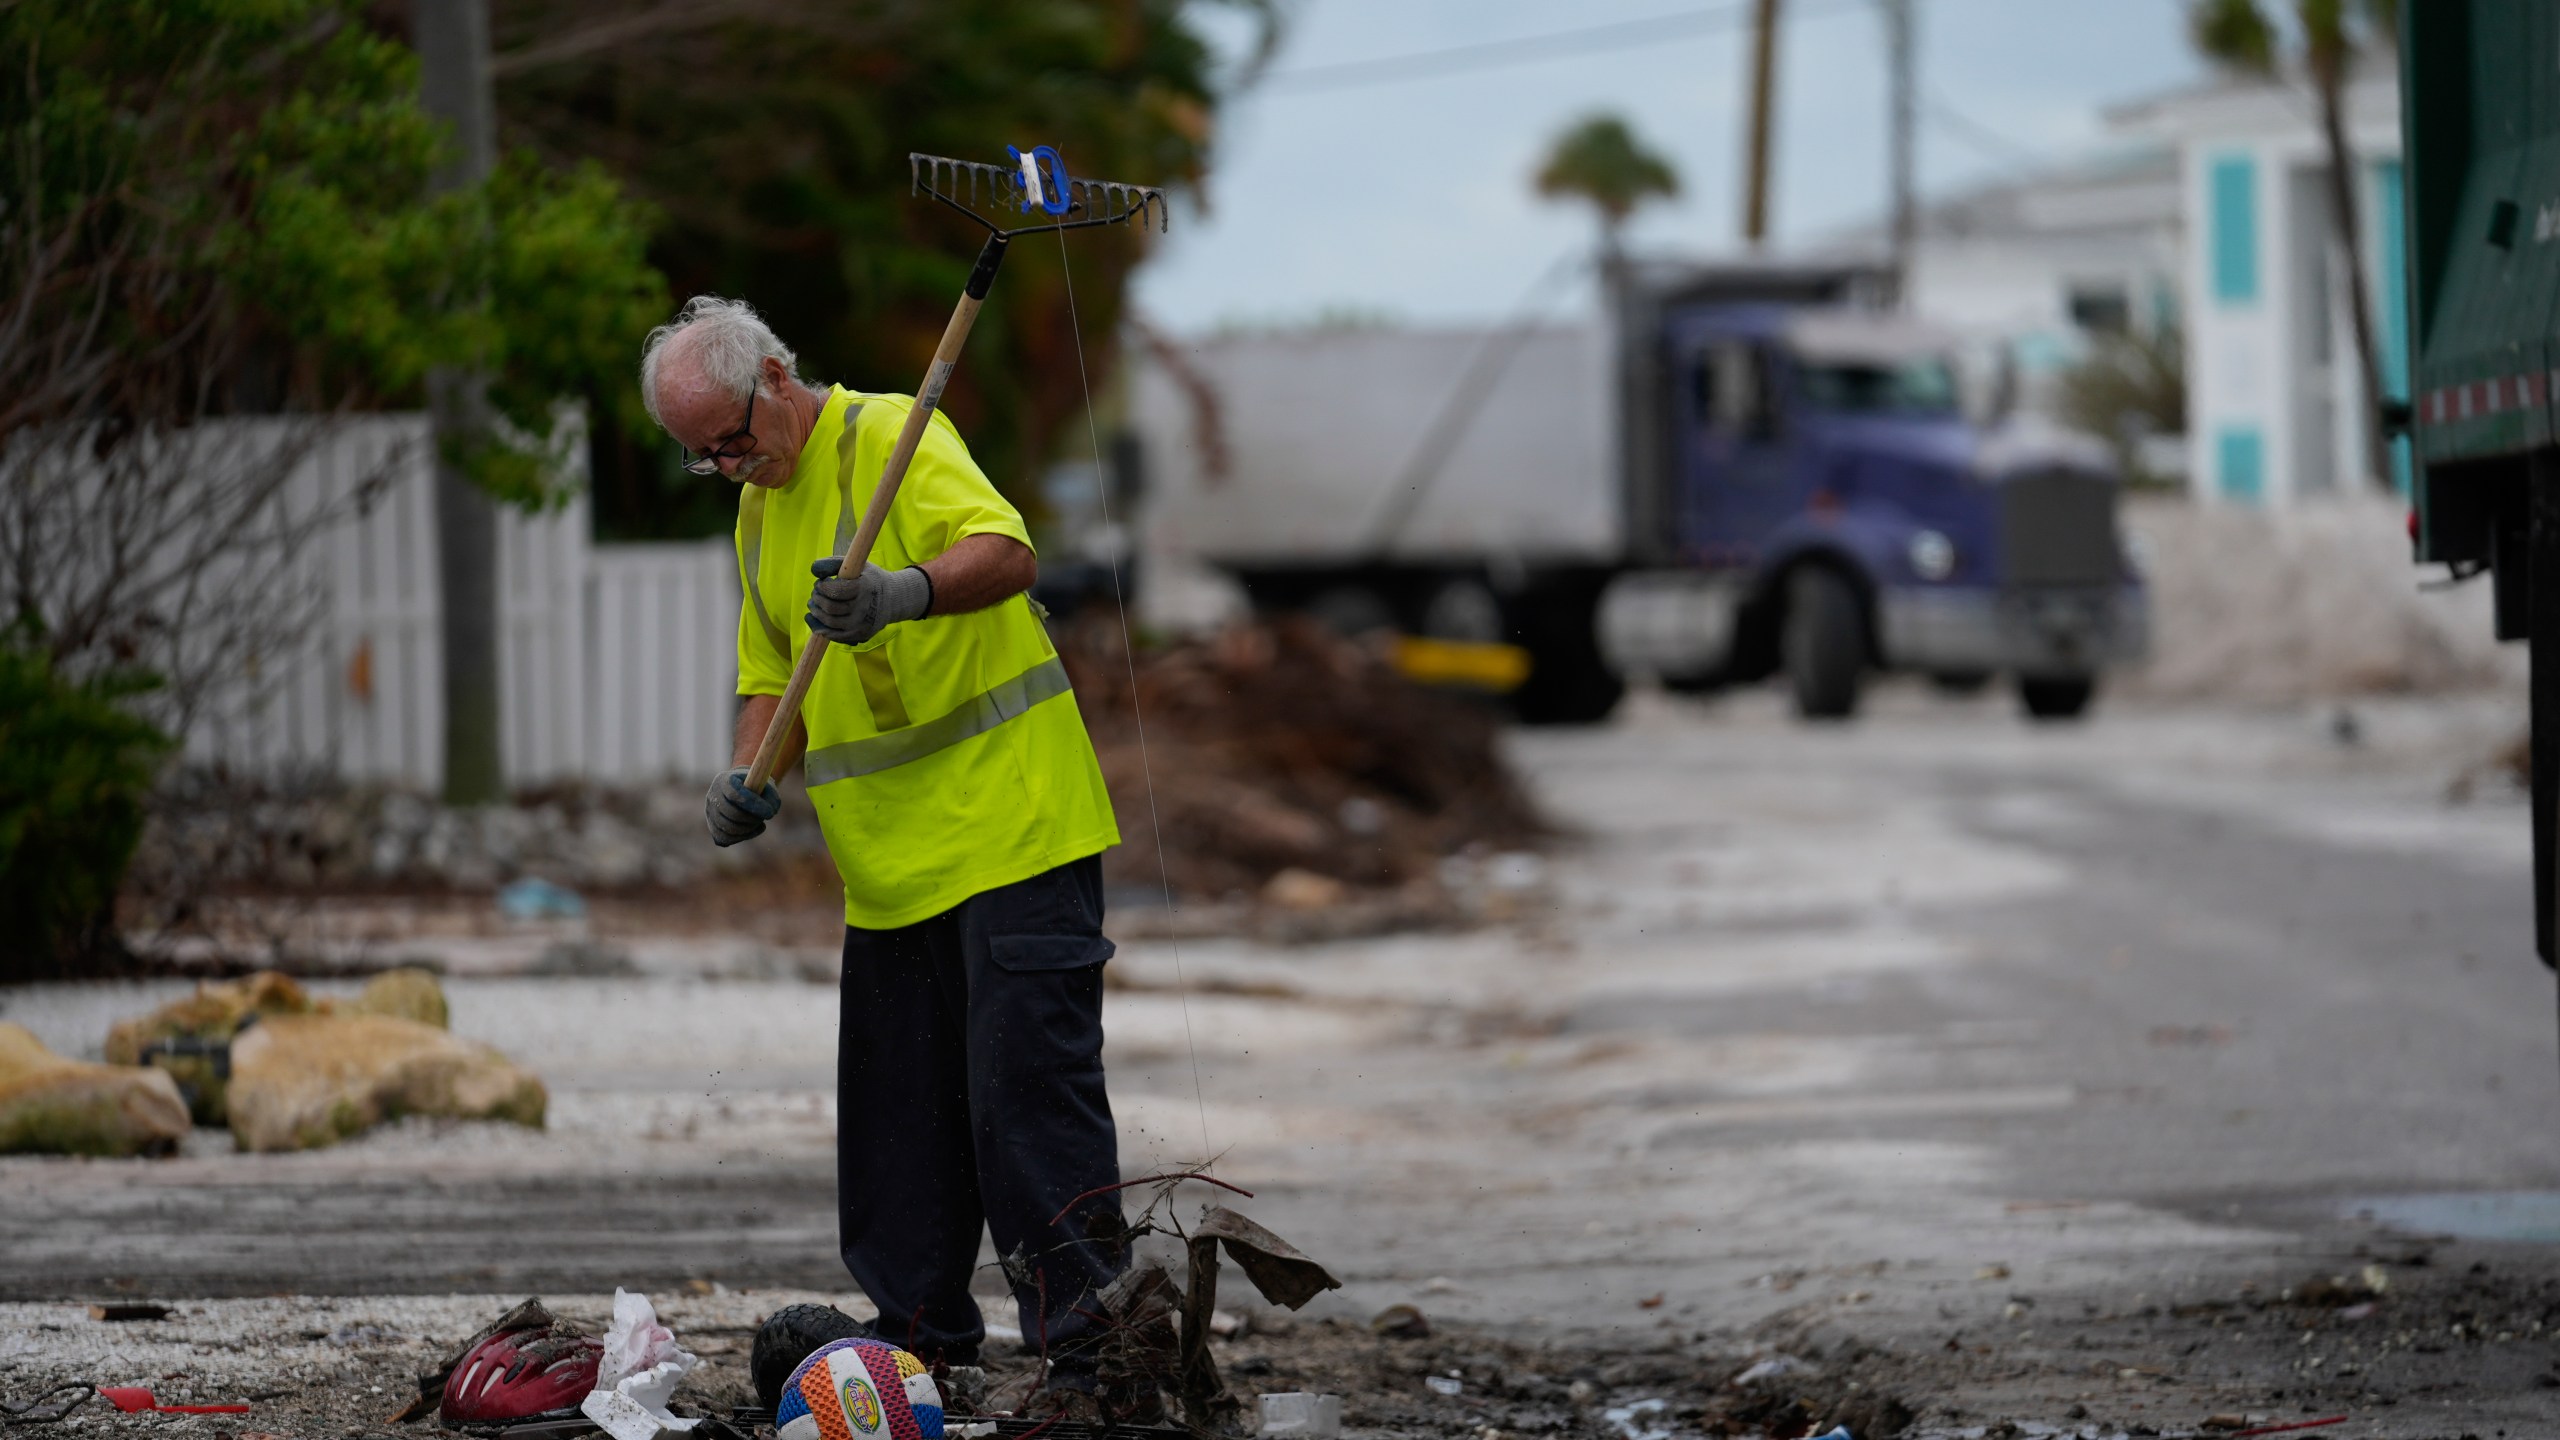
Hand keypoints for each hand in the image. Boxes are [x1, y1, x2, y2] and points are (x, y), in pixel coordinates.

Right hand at [705, 766, 780, 846]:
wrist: (744, 789)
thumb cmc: (758, 787)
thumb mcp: (768, 787)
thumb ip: (771, 798)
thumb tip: (769, 813)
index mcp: (724, 779)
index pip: (734, 794)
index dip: (752, 804)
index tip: (769, 813)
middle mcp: (713, 794)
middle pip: (730, 813)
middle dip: (751, 819)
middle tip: (764, 818)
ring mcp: (709, 811)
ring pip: (726, 828)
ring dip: (748, 828)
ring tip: (759, 822)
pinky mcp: (712, 826)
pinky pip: (723, 838)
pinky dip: (741, 837)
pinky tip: (753, 829)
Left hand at [806, 558, 931, 646]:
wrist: (894, 599)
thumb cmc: (870, 579)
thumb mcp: (857, 565)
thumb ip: (834, 563)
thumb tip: (814, 570)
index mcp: (864, 588)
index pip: (835, 591)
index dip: (822, 587)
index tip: (820, 583)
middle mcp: (864, 608)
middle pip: (830, 608)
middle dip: (817, 599)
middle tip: (815, 593)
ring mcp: (862, 624)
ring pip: (830, 623)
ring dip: (816, 613)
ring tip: (815, 604)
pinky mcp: (860, 635)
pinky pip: (835, 636)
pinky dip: (822, 629)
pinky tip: (816, 619)